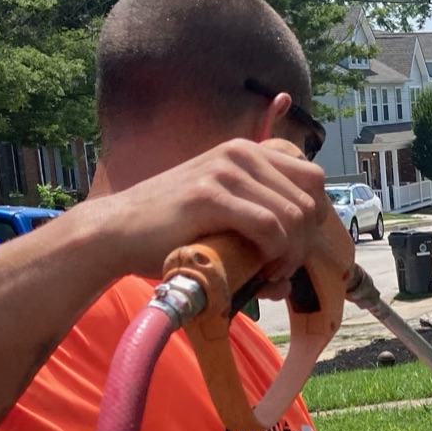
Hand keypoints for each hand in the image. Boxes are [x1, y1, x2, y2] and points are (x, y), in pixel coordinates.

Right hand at [82, 138, 327, 287]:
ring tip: (269, 273)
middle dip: (305, 243)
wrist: (118, 233)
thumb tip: (289, 277)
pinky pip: (270, 227)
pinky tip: (262, 271)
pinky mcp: (211, 195)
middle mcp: (241, 153)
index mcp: (248, 152)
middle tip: (279, 268)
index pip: (312, 178)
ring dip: (291, 254)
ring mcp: (225, 171)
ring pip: (294, 215)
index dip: (313, 219)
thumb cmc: (173, 233)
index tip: (292, 248)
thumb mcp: (225, 216)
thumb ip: (261, 229)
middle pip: (309, 199)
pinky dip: (276, 254)